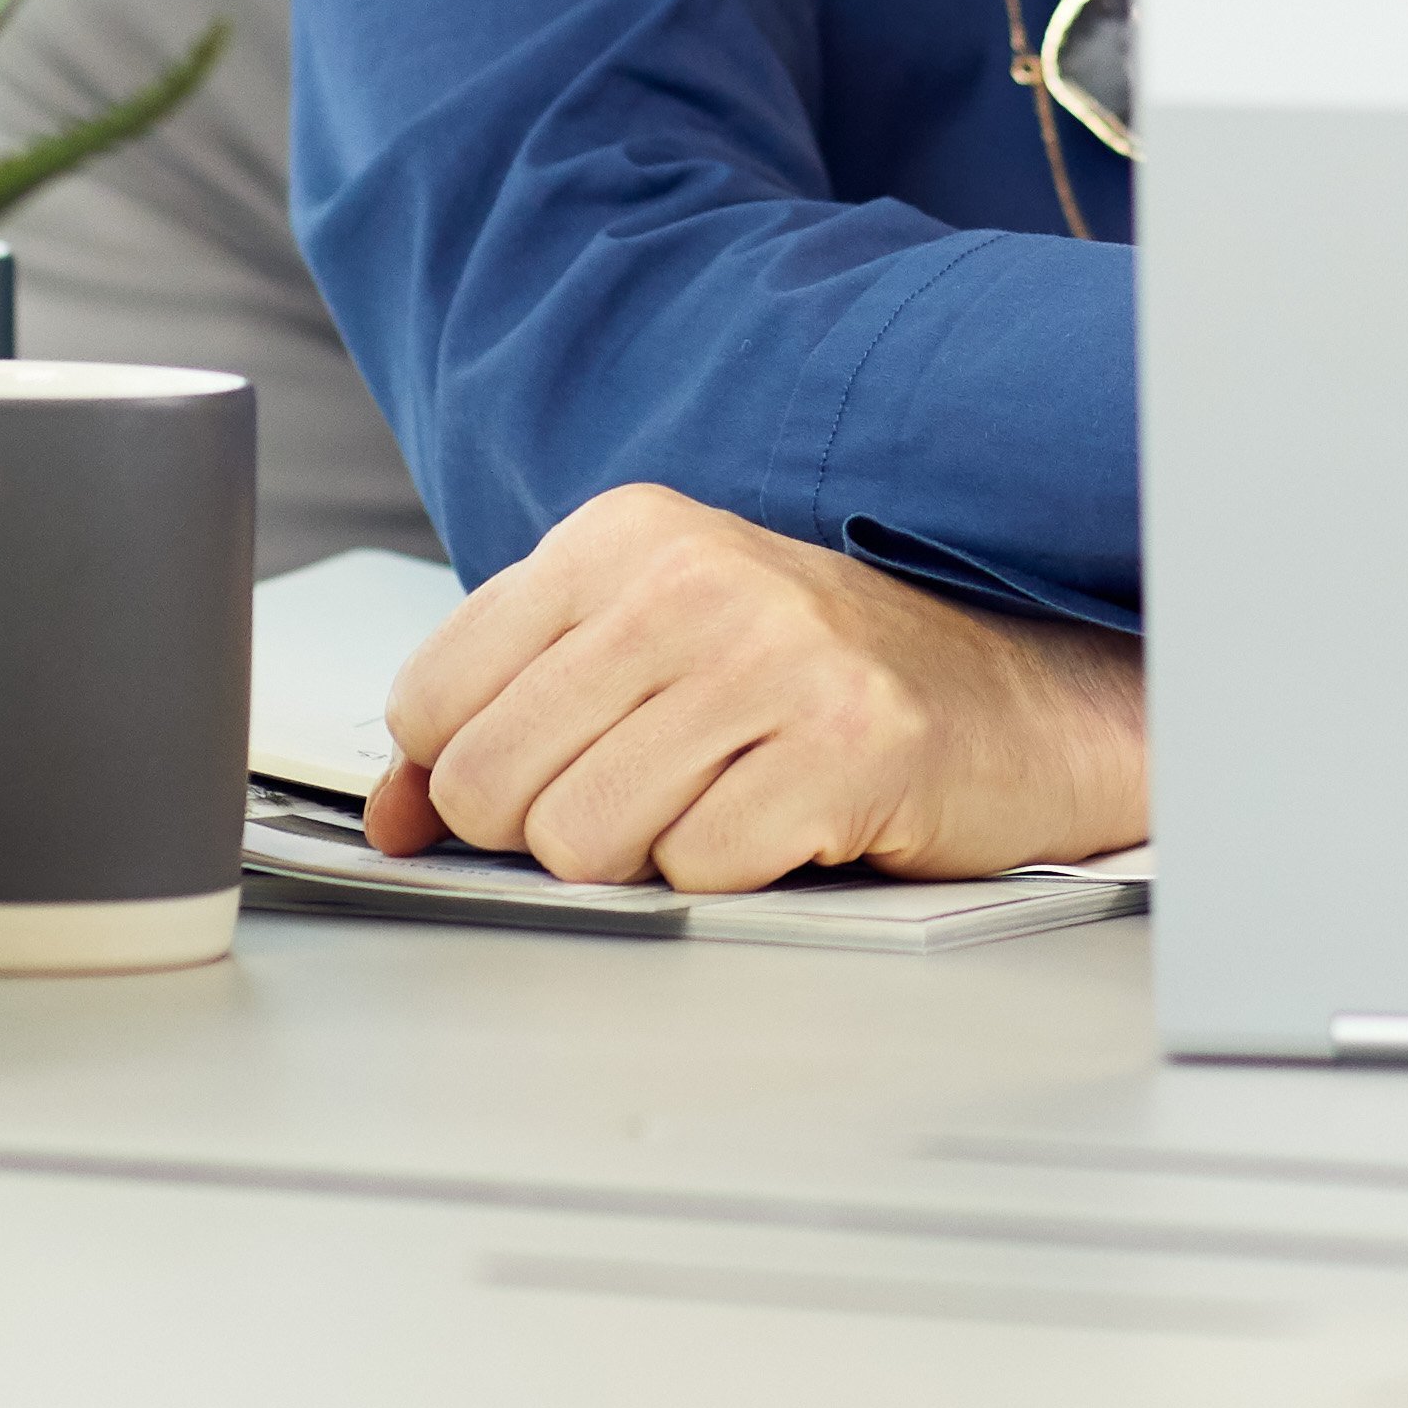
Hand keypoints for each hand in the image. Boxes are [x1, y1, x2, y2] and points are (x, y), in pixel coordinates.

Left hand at [367, 484, 1148, 891]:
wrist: (1015, 698)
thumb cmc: (815, 680)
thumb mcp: (642, 658)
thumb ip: (504, 716)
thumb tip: (392, 816)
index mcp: (620, 534)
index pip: (431, 700)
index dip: (464, 777)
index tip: (541, 773)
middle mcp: (688, 575)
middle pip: (492, 784)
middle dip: (549, 832)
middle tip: (646, 800)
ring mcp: (773, 655)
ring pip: (580, 839)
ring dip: (646, 857)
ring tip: (719, 803)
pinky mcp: (846, 747)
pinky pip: (698, 870)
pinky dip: (735, 873)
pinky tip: (789, 818)